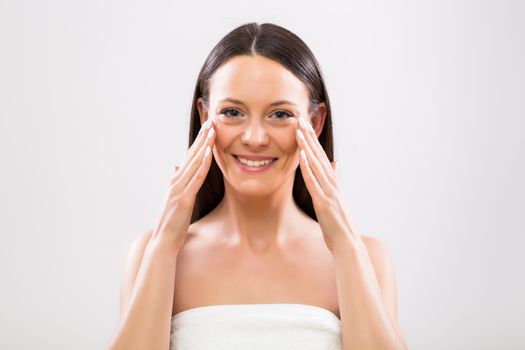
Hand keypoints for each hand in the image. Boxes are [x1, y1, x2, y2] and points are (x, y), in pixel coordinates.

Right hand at [151, 117, 215, 250]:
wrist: (164, 241)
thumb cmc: (172, 223)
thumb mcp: (174, 198)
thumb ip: (177, 182)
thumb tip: (176, 167)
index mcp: (176, 181)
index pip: (189, 157)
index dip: (199, 142)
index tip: (208, 128)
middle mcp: (176, 181)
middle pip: (192, 154)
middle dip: (202, 137)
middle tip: (212, 120)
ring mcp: (179, 188)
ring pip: (194, 162)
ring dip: (204, 145)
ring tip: (212, 130)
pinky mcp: (184, 198)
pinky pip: (195, 178)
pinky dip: (202, 164)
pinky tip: (208, 153)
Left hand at [295, 118, 358, 252]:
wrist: (347, 243)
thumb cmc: (340, 224)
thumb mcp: (337, 198)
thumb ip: (335, 179)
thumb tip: (335, 162)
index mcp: (334, 183)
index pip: (321, 156)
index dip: (312, 140)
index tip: (304, 125)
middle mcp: (332, 183)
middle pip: (319, 155)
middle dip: (309, 137)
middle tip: (300, 119)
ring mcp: (329, 192)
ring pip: (316, 164)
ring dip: (307, 146)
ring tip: (299, 130)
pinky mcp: (324, 202)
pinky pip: (314, 181)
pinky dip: (308, 167)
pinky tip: (302, 155)